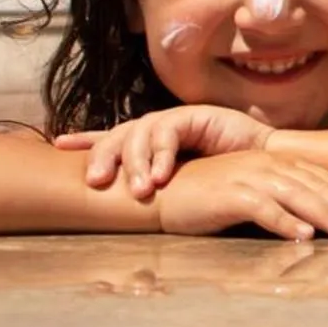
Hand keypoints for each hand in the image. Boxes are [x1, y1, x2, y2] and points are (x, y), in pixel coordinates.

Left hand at [56, 105, 273, 199]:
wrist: (268, 164)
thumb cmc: (225, 179)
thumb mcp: (181, 186)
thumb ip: (155, 189)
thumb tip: (119, 211)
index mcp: (150, 144)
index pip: (112, 138)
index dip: (86, 139)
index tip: (58, 144)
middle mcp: (158, 128)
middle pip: (118, 135)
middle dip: (103, 157)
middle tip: (94, 183)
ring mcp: (175, 119)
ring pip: (139, 132)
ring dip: (135, 162)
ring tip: (138, 190)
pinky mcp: (194, 115)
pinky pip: (168, 131)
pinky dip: (162, 154)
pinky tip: (160, 176)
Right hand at [152, 152, 327, 242]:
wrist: (167, 192)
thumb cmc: (214, 198)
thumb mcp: (257, 195)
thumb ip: (288, 202)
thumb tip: (325, 225)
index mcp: (281, 164)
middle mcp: (270, 165)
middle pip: (322, 189)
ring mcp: (250, 177)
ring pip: (299, 196)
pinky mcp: (229, 194)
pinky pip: (262, 208)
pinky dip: (284, 222)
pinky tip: (303, 237)